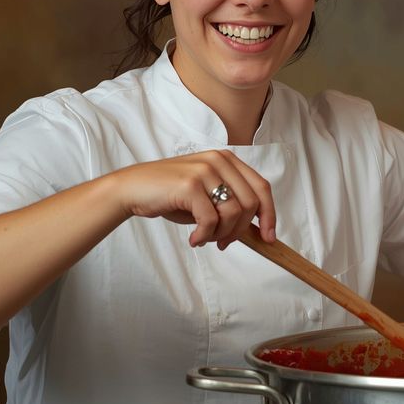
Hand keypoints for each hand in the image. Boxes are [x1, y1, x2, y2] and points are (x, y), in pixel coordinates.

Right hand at [110, 150, 275, 249]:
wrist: (133, 189)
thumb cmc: (171, 195)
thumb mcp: (207, 196)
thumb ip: (231, 204)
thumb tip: (258, 229)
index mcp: (227, 160)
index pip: (262, 188)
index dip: (269, 215)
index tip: (269, 238)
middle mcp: (219, 160)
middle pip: (251, 203)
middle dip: (240, 230)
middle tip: (223, 243)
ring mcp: (205, 170)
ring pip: (233, 212)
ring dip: (221, 234)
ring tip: (205, 238)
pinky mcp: (190, 184)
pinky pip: (211, 219)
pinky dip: (205, 235)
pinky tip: (194, 239)